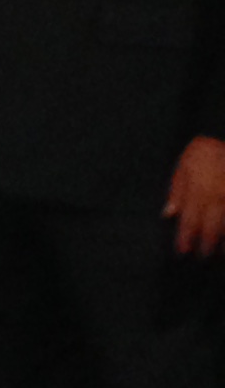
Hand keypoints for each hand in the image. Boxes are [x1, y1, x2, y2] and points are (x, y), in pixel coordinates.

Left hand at [169, 135, 224, 258]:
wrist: (223, 131)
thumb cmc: (203, 150)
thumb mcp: (184, 165)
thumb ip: (176, 190)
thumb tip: (168, 213)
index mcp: (197, 189)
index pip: (189, 219)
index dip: (186, 237)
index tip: (183, 252)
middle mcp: (216, 195)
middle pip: (211, 225)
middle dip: (206, 243)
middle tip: (204, 257)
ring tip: (222, 254)